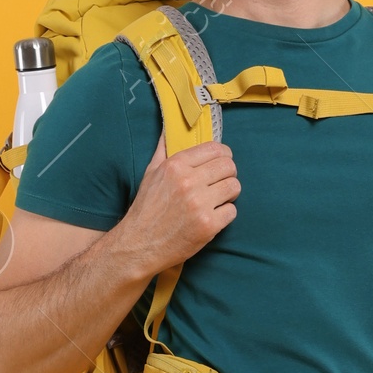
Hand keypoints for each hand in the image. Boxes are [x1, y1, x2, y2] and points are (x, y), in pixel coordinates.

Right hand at [115, 137, 239, 277]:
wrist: (139, 245)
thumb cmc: (146, 209)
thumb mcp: (151, 173)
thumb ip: (163, 149)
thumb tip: (169, 128)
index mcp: (175, 165)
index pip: (216, 149)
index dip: (223, 155)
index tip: (221, 163)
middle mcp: (188, 182)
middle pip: (229, 166)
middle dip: (228, 174)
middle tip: (220, 184)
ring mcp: (199, 204)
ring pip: (234, 187)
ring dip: (229, 194)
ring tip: (217, 200)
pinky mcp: (208, 225)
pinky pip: (232, 211)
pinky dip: (225, 215)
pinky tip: (212, 216)